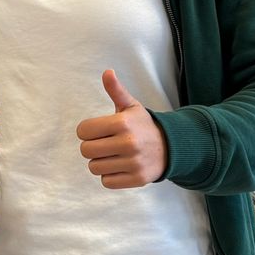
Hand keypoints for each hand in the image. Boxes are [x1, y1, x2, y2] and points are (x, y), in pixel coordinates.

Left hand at [76, 69, 167, 188]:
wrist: (171, 147)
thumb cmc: (143, 125)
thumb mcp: (131, 106)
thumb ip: (116, 90)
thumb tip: (107, 72)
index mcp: (123, 123)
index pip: (83, 131)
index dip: (87, 131)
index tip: (98, 130)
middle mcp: (129, 143)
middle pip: (86, 150)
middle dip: (92, 147)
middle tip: (104, 143)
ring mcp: (134, 163)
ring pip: (94, 168)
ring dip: (100, 162)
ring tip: (113, 155)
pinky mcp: (137, 179)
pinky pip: (106, 182)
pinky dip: (110, 176)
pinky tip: (120, 166)